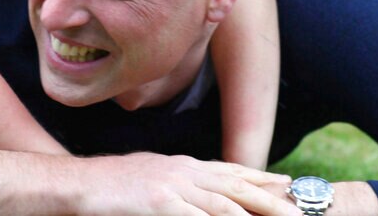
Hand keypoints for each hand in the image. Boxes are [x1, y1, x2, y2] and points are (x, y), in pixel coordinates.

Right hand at [77, 154, 297, 215]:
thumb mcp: (151, 180)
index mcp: (183, 165)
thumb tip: (196, 199)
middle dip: (271, 200)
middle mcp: (183, 171)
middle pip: (237, 185)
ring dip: (256, 214)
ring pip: (225, 203)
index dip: (261, 178)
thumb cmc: (110, 187)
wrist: (78, 183)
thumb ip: (178, 187)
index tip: (288, 186)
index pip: (231, 171)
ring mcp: (172, 185)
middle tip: (300, 212)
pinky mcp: (159, 202)